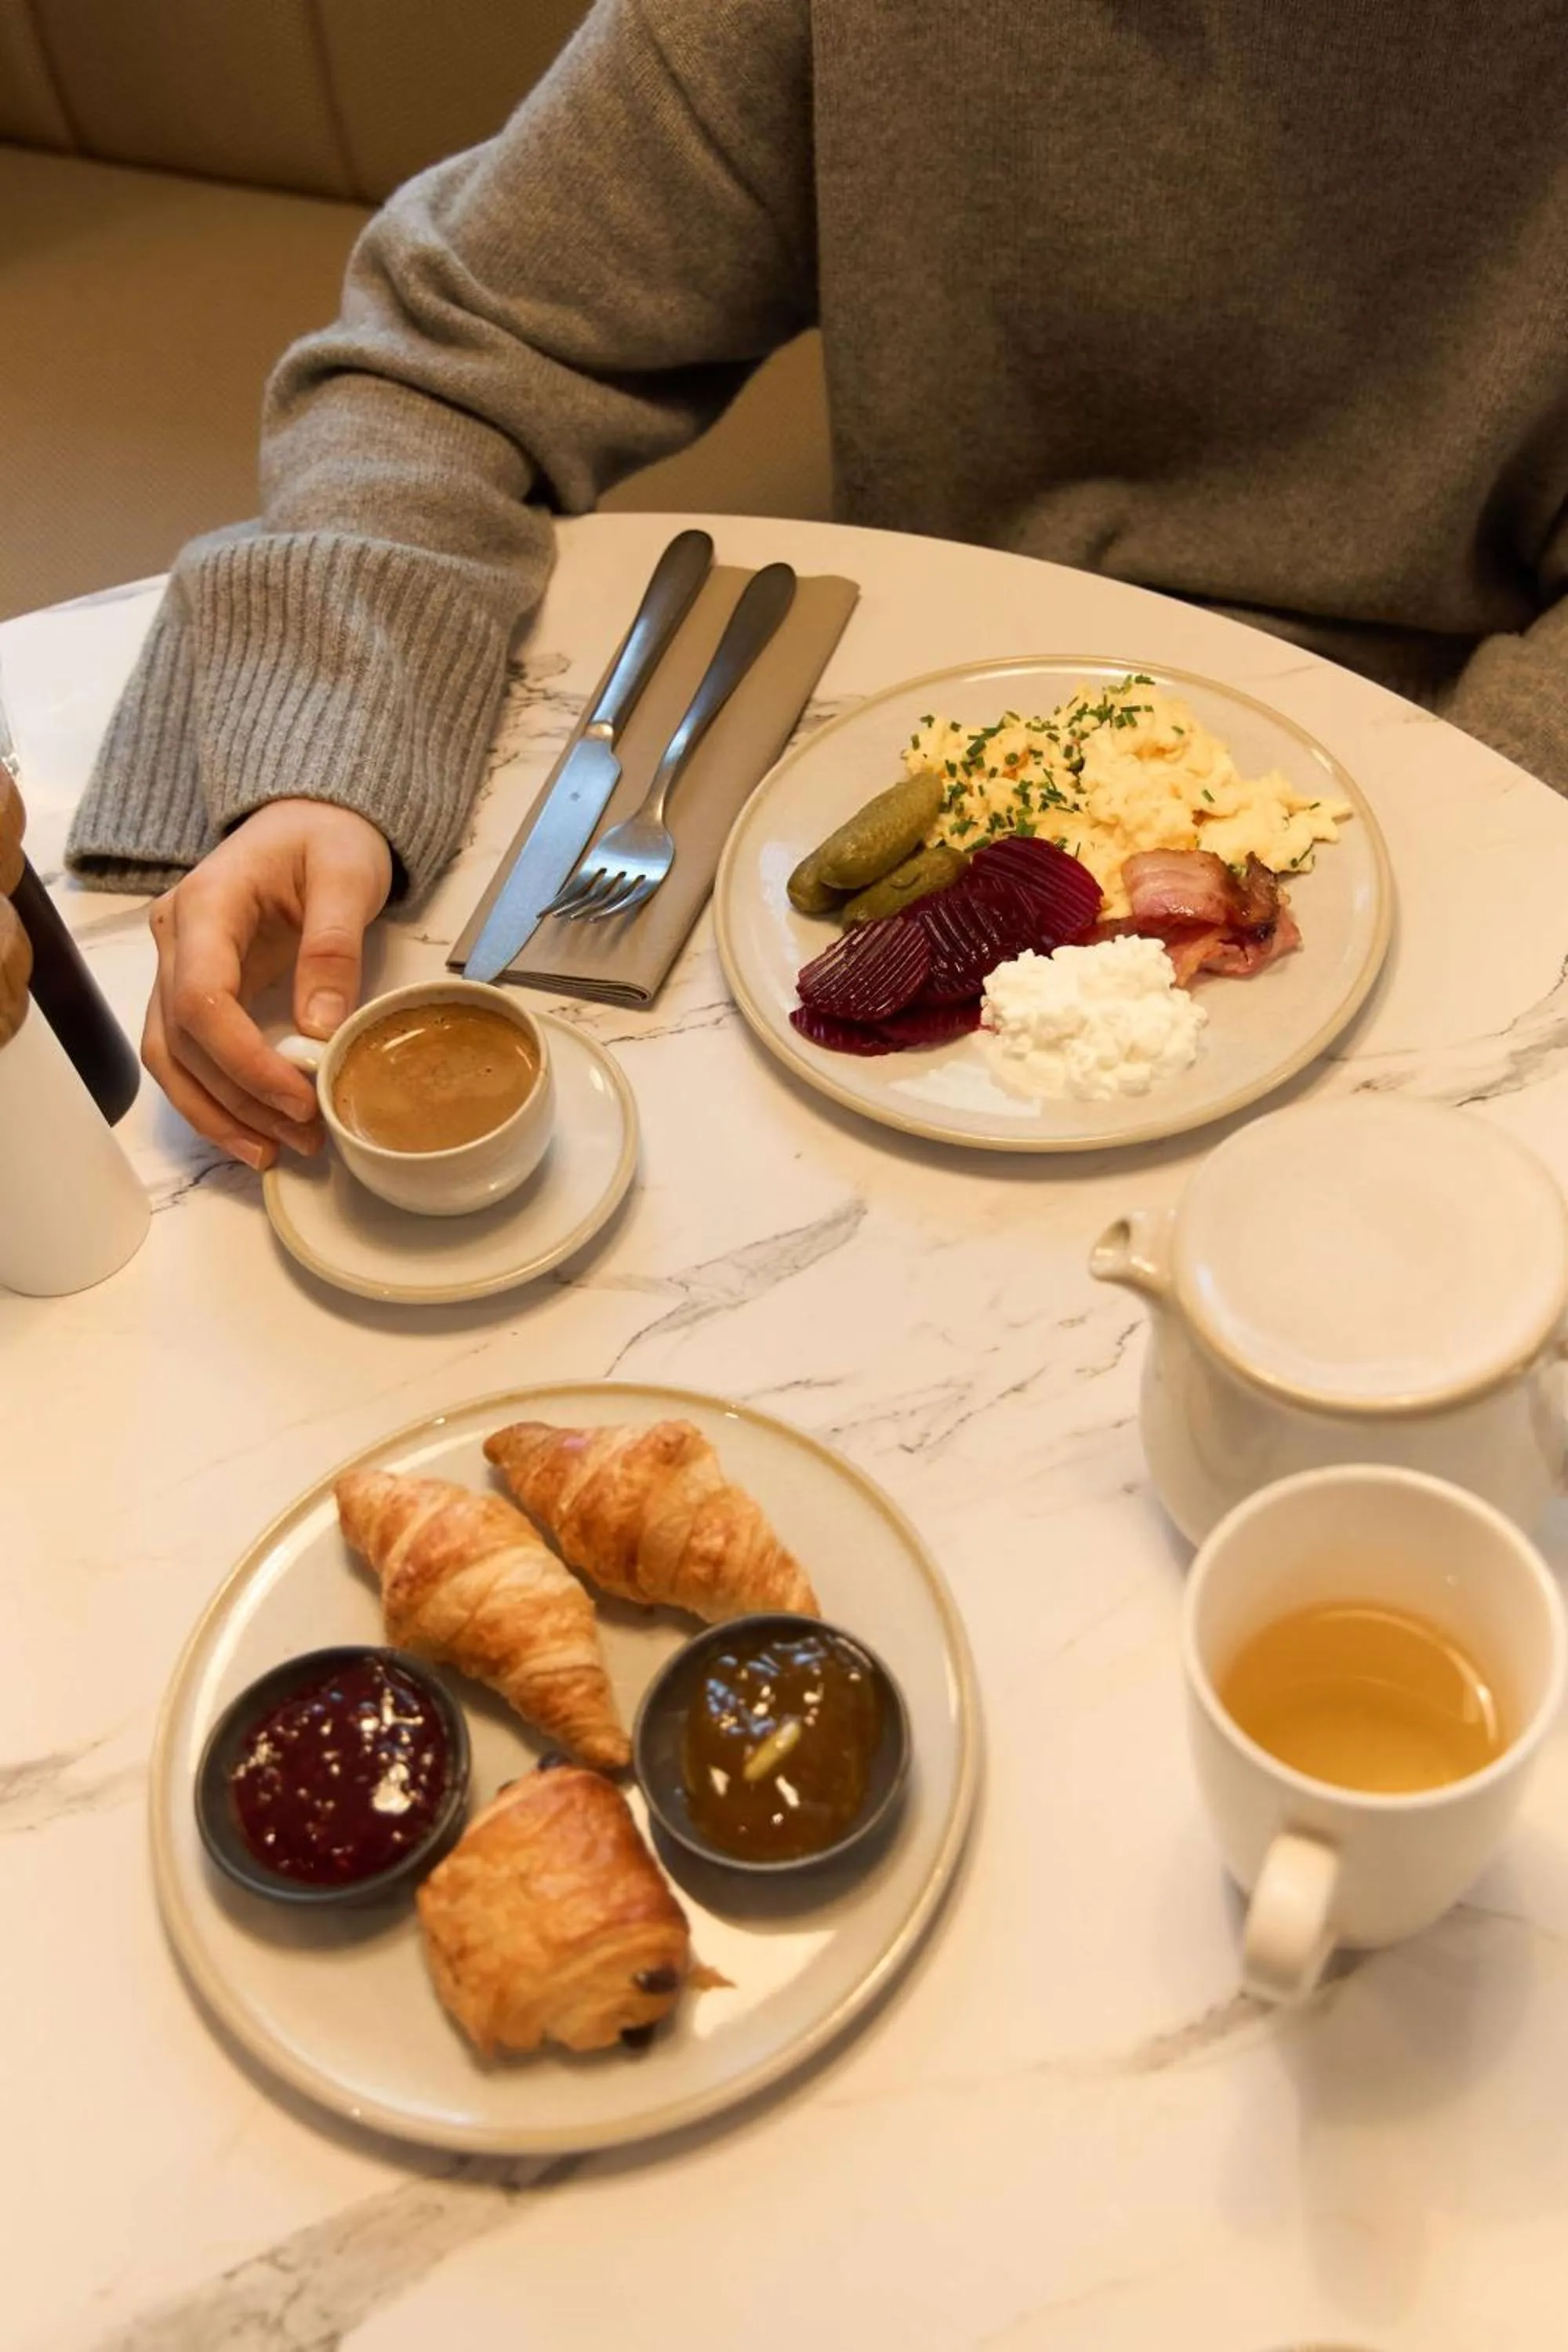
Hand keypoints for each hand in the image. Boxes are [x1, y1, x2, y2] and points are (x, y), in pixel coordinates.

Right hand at [143, 801, 392, 1166]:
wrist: (309, 819)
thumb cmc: (326, 837)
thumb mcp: (345, 875)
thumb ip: (332, 947)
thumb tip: (319, 1030)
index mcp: (206, 905)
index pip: (200, 999)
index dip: (242, 1061)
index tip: (298, 1099)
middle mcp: (176, 940)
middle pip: (180, 1040)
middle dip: (238, 1100)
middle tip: (304, 1136)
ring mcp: (178, 967)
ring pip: (170, 1059)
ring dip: (218, 1114)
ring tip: (277, 1152)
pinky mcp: (194, 990)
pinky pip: (187, 1056)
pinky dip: (216, 1100)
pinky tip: (257, 1133)